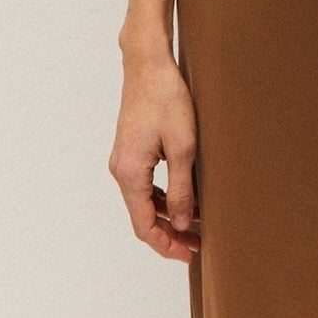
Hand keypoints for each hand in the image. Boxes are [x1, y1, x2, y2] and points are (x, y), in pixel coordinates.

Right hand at [108, 50, 200, 262]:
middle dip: (169, 233)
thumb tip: (182, 223)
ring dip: (167, 215)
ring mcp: (123, 158)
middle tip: (197, 244)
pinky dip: (162, 195)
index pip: (144, 226)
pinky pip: (144, 183)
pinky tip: (183, 197)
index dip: (166, 245)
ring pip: (143, 200)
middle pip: (142, 216)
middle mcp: (120, 170)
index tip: (189, 254)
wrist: (148, 63)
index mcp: (130, 173)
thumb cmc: (166, 98)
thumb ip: (182, 189)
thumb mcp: (183, 147)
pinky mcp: (130, 148)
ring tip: (195, 224)